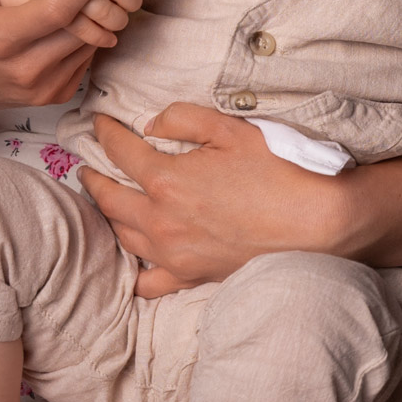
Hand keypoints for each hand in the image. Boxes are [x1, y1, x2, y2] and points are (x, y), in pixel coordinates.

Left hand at [79, 104, 339, 298]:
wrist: (313, 222)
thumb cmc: (275, 170)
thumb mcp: (230, 129)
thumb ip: (183, 119)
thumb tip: (151, 125)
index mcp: (166, 180)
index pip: (120, 152)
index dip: (105, 134)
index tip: (98, 124)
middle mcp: (161, 221)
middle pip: (109, 199)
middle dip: (93, 178)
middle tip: (88, 167)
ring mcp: (173, 254)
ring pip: (122, 236)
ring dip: (109, 216)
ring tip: (108, 202)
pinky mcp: (190, 276)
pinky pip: (146, 281)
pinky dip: (133, 268)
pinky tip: (132, 258)